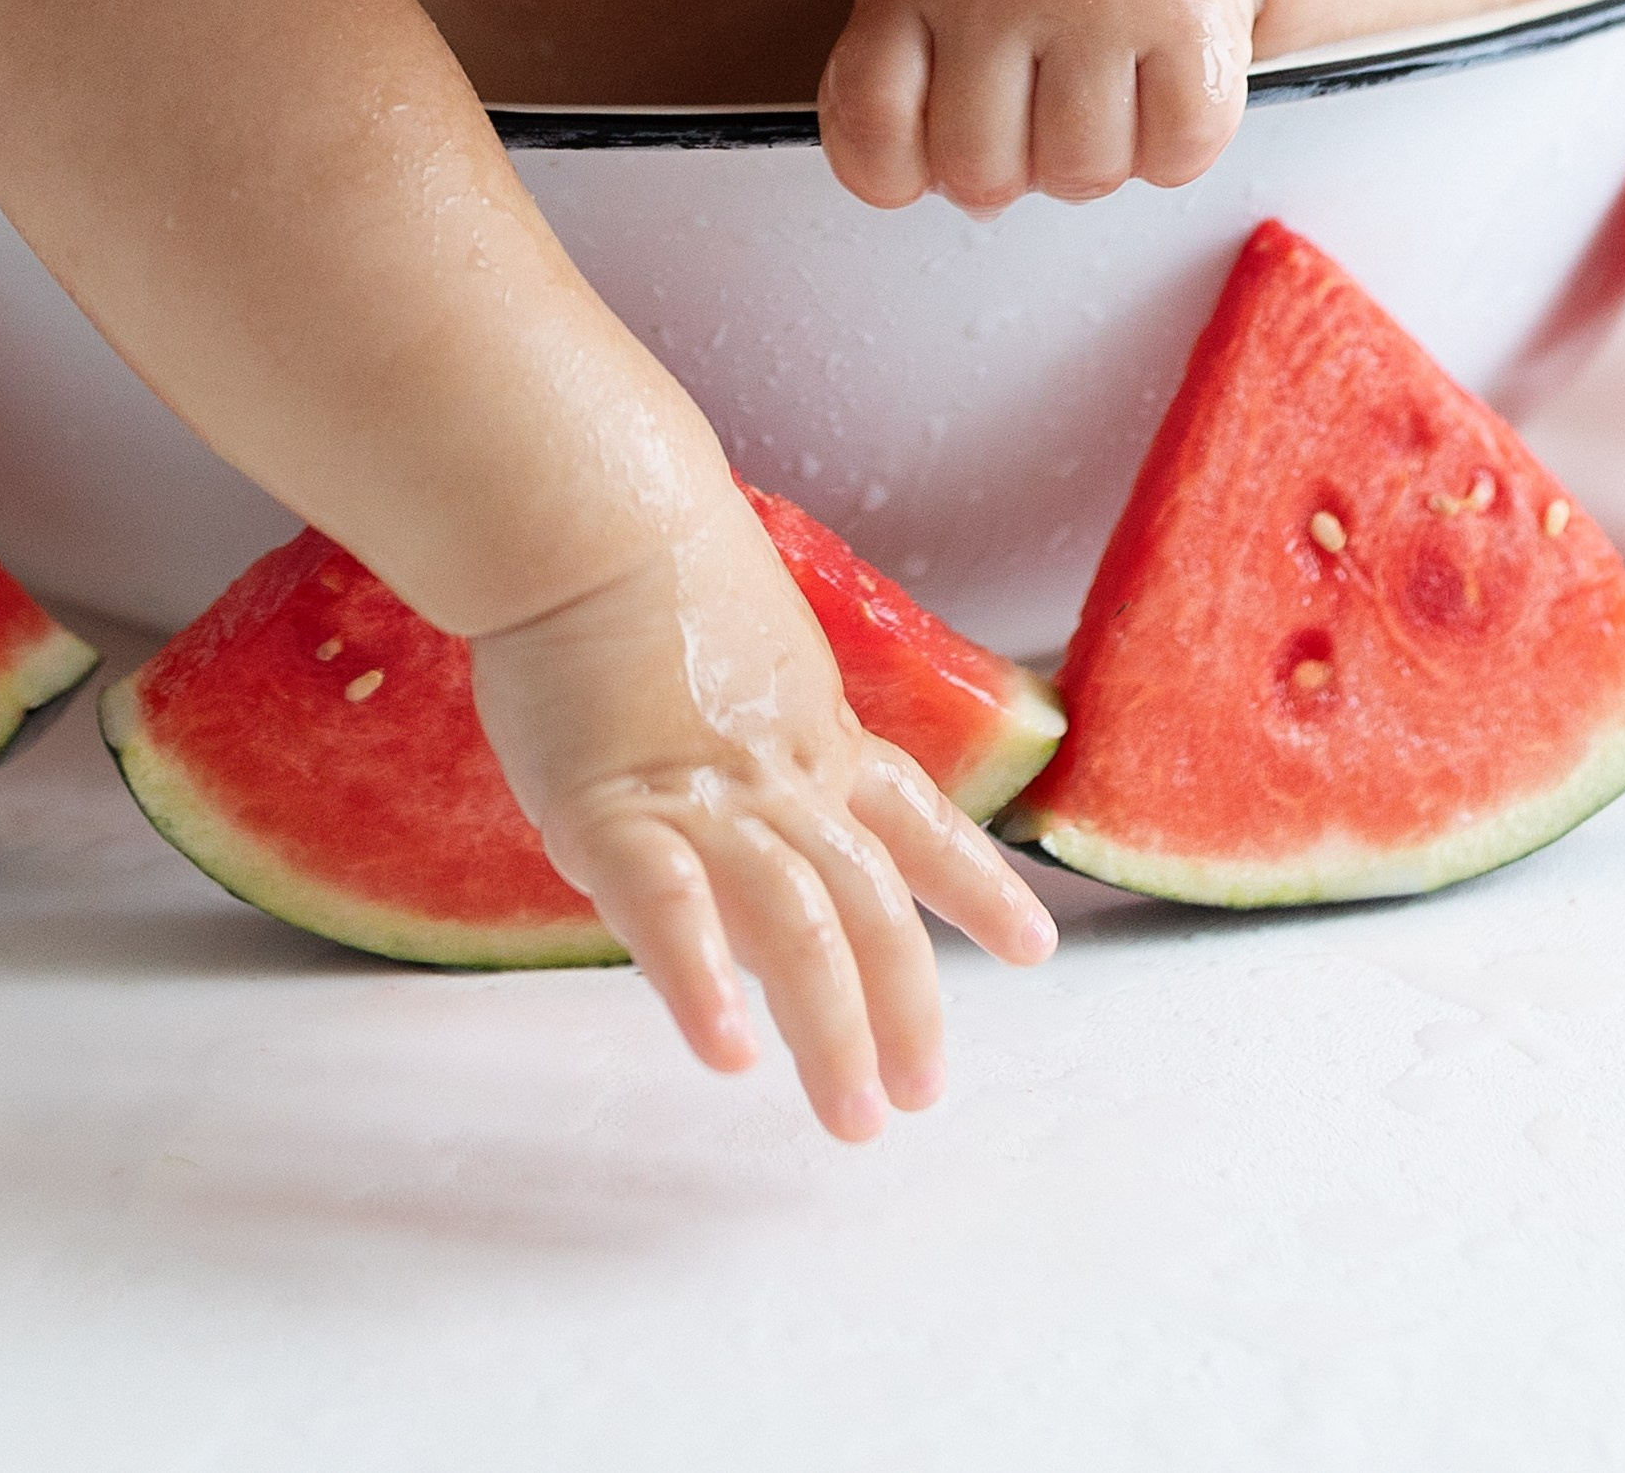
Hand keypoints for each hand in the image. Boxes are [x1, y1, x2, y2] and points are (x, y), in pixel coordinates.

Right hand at [470, 489, 1054, 1140]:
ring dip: (831, 1029)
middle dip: (905, 1006)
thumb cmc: (644, 560)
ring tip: (853, 1117)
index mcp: (814, 728)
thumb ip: (761, 721)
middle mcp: (780, 770)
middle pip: (870, 901)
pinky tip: (727, 1051)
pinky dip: (701, 981)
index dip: (978, 885)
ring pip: (795, 924)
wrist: (589, 506)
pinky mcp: (611, 803)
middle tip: (920, 1096)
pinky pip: (668, 905)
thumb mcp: (743, 644)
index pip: (918, 819)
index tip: (1035, 949)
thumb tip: (759, 777)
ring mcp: (703, 790)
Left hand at [817, 0, 1258, 211]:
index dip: (906, 171)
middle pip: (978, 174)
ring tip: (1096, 93)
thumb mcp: (924, 15)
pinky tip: (1154, 90)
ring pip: (1080, 175)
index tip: (940, 133)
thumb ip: (883, 101)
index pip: (874, 129)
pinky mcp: (1187, 13)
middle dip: (1013, 173)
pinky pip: (1175, 156)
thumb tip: (906, 186)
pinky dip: (1171, 151)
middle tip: (1035, 109)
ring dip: (1094, 163)